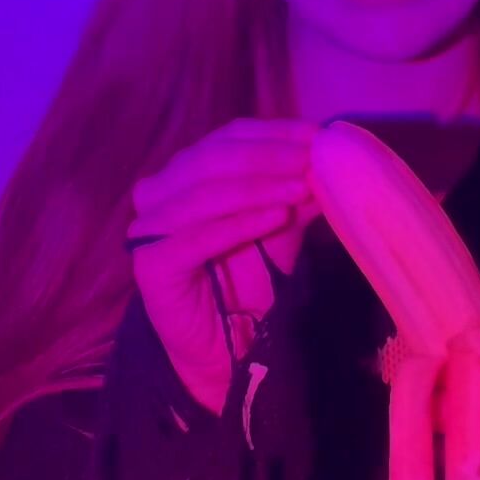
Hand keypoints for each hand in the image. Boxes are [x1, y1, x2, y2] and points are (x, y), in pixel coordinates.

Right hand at [125, 117, 318, 409]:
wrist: (225, 346)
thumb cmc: (248, 280)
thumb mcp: (280, 226)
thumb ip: (296, 191)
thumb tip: (331, 156)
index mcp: (185, 172)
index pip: (227, 137)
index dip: (272, 132)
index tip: (317, 135)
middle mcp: (159, 192)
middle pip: (212, 158)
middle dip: (267, 156)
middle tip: (311, 159)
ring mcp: (148, 227)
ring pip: (204, 193)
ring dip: (258, 187)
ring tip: (302, 187)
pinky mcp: (150, 263)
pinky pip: (197, 237)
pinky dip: (240, 223)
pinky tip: (276, 217)